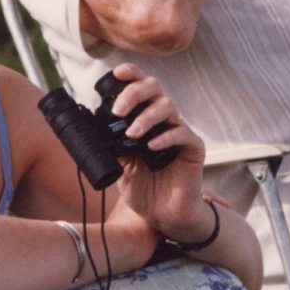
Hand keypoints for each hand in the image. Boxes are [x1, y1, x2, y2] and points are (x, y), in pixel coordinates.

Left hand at [101, 63, 211, 243]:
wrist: (161, 215)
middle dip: (134, 93)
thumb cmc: (143, 188)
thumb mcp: (121, 164)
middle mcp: (163, 120)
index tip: (115, 74)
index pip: (141, 87)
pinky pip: (183, 134)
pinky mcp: (194, 149)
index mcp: (146, 118)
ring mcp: (179, 132)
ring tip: (132, 135)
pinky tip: (152, 146)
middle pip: (154, 88)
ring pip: (168, 107)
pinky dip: (166, 137)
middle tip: (118, 111)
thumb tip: (95, 126)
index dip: (131, 74)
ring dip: (147, 117)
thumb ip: (113, 144)